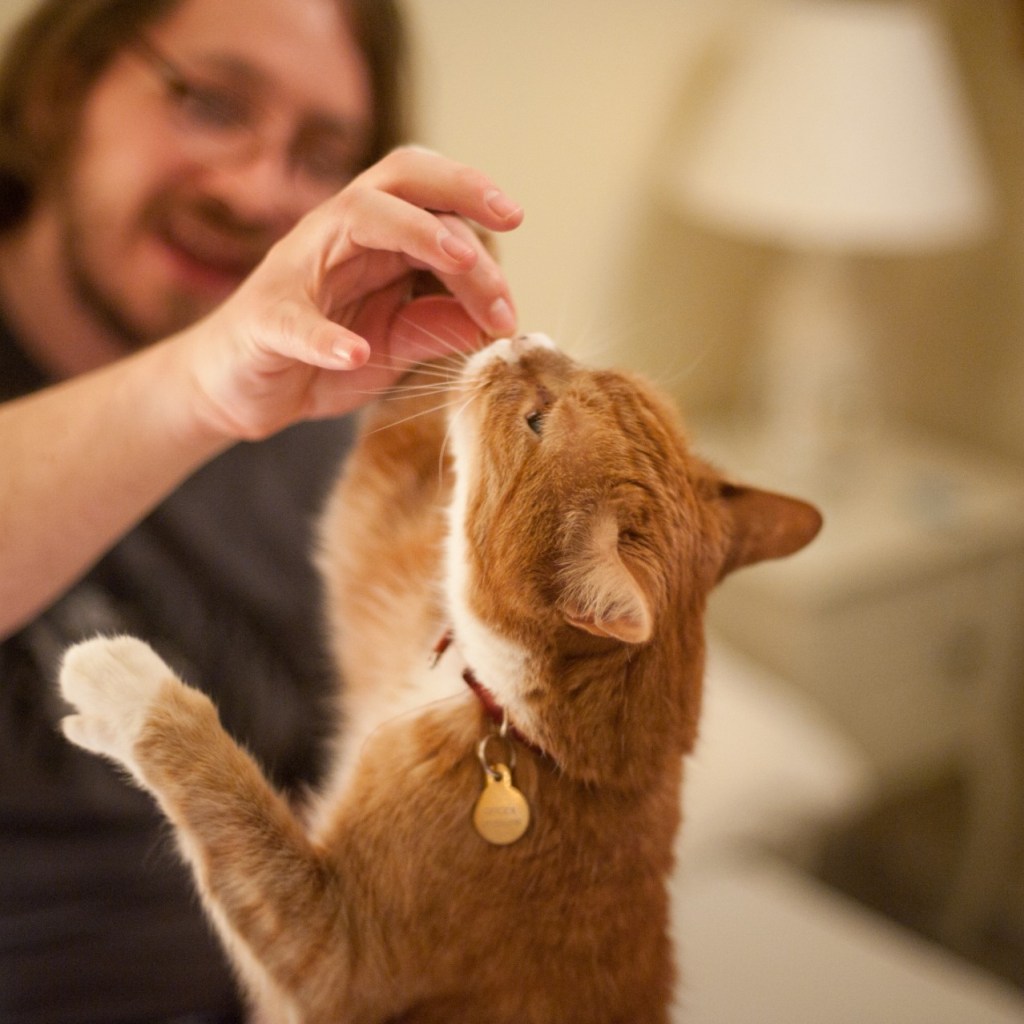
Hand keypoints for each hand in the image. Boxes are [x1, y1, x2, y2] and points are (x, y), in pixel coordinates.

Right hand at [176, 147, 522, 440]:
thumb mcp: (393, 347)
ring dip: (415, 233)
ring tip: (461, 262)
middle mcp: (339, 237)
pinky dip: (325, 336)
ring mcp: (298, 272)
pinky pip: (293, 320)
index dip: (476, 207)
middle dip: (460, 195)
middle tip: (508, 227)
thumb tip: (492, 322)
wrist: (242, 391)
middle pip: (400, 181)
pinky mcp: (264, 321)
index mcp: (375, 241)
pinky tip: (355, 352)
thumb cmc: (321, 360)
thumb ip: (435, 328)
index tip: (516, 233)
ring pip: (357, 219)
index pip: (431, 198)